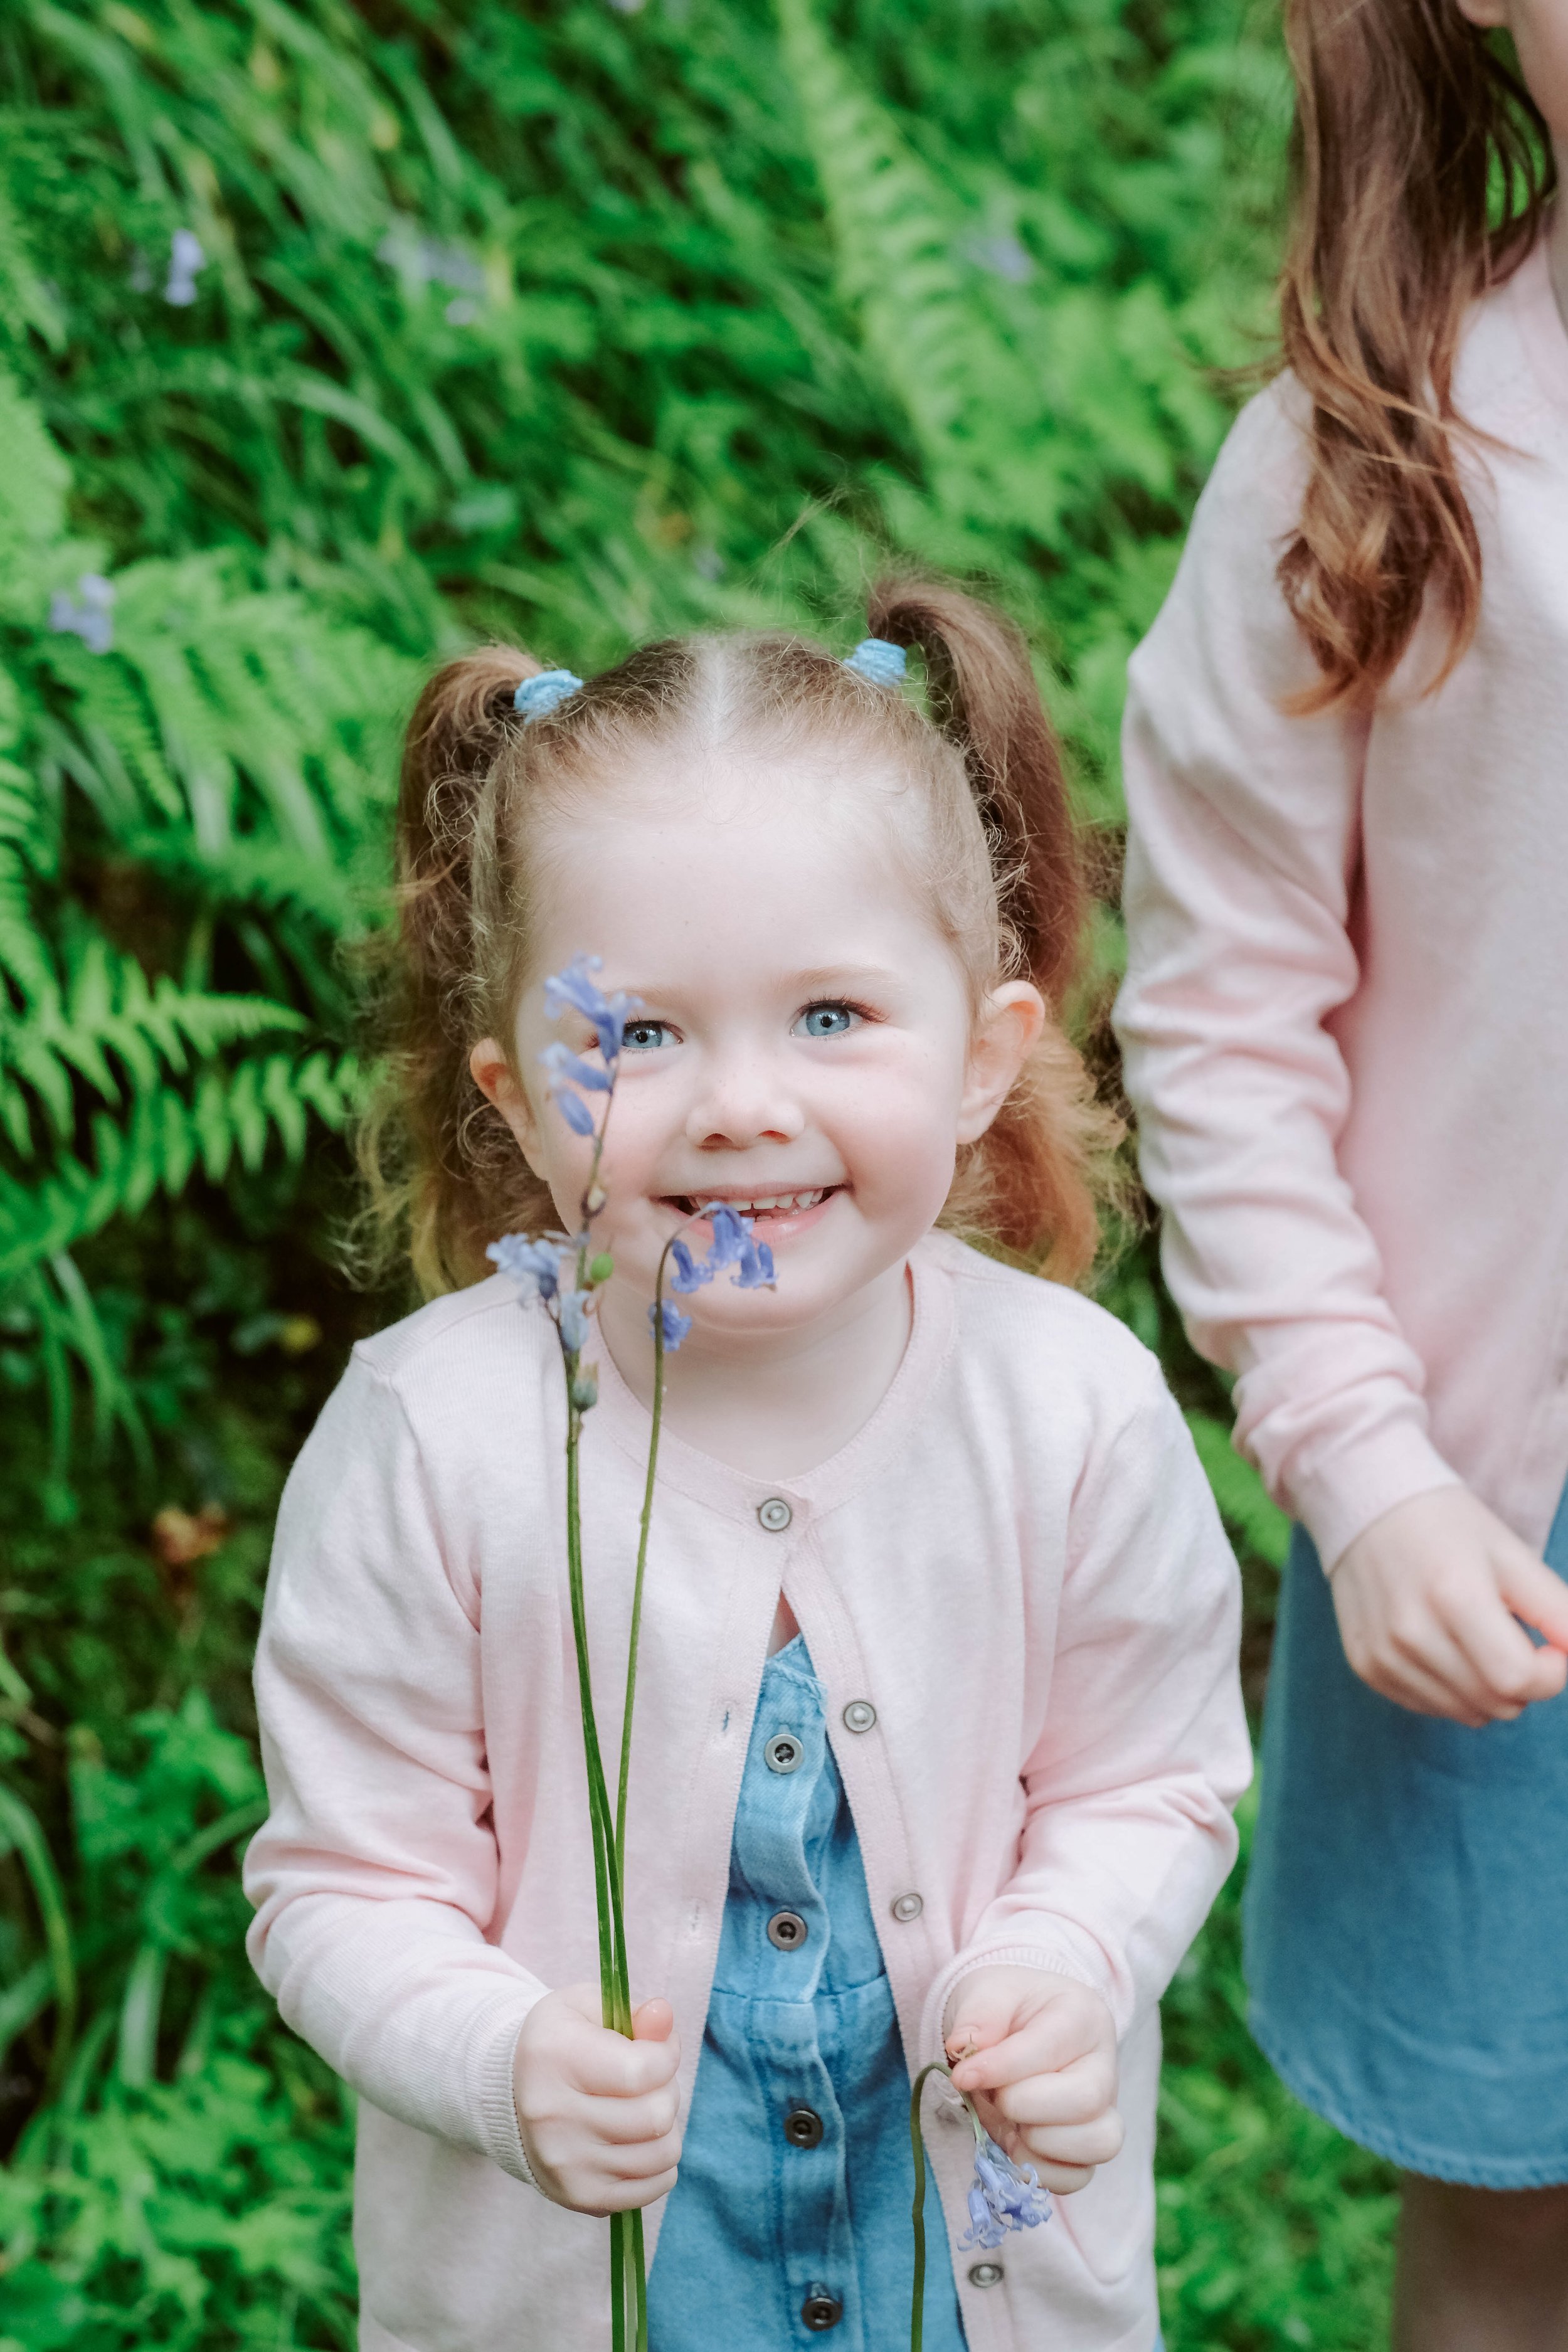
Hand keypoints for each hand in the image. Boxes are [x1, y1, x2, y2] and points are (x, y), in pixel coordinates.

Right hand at [513, 1984, 682, 2213]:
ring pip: (662, 2153)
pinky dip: (658, 2163)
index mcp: (554, 2057)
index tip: (658, 2048)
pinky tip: (637, 2140)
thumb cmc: (560, 2044)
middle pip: (655, 2116)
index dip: (667, 2055)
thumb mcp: (587, 2008)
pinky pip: (653, 2187)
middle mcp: (554, 2116)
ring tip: (641, 2109)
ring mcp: (565, 2163)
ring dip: (666, 2128)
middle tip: (648, 2080)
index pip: (642, 2071)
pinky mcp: (578, 2196)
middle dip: (666, 2091)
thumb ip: (631, 2012)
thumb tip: (663, 2014)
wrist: (508, 2097)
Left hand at [944, 1965, 1121, 2194]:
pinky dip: (1039, 2169)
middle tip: (994, 2093)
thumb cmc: (1007, 2008)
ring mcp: (1104, 2111)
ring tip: (1009, 2119)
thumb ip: (978, 2014)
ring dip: (1036, 2141)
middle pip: (1085, 2101)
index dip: (1001, 2068)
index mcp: (1083, 2016)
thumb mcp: (988, 1991)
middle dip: (1022, 2104)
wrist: (1017, 2027)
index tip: (962, 2075)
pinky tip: (1016, 2142)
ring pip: (1098, 2144)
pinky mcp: (1089, 2148)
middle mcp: (1104, 2066)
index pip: (1051, 2048)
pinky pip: (1078, 2177)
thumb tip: (962, 2048)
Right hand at [1330, 1487, 1567, 1725]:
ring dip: (1487, 1689)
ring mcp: (1383, 1654)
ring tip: (1473, 1637)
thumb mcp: (1512, 1556)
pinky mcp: (1366, 1666)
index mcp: (1454, 1596)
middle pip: (1497, 1704)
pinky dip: (1451, 1689)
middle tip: (1510, 1635)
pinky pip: (1432, 1708)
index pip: (1519, 1679)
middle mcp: (1411, 1633)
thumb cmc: (1448, 1526)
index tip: (1547, 1646)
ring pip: (1468, 1714)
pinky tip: (1441, 1645)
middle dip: (1522, 1681)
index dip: (1551, 1672)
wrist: (1365, 1506)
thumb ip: (1557, 1612)